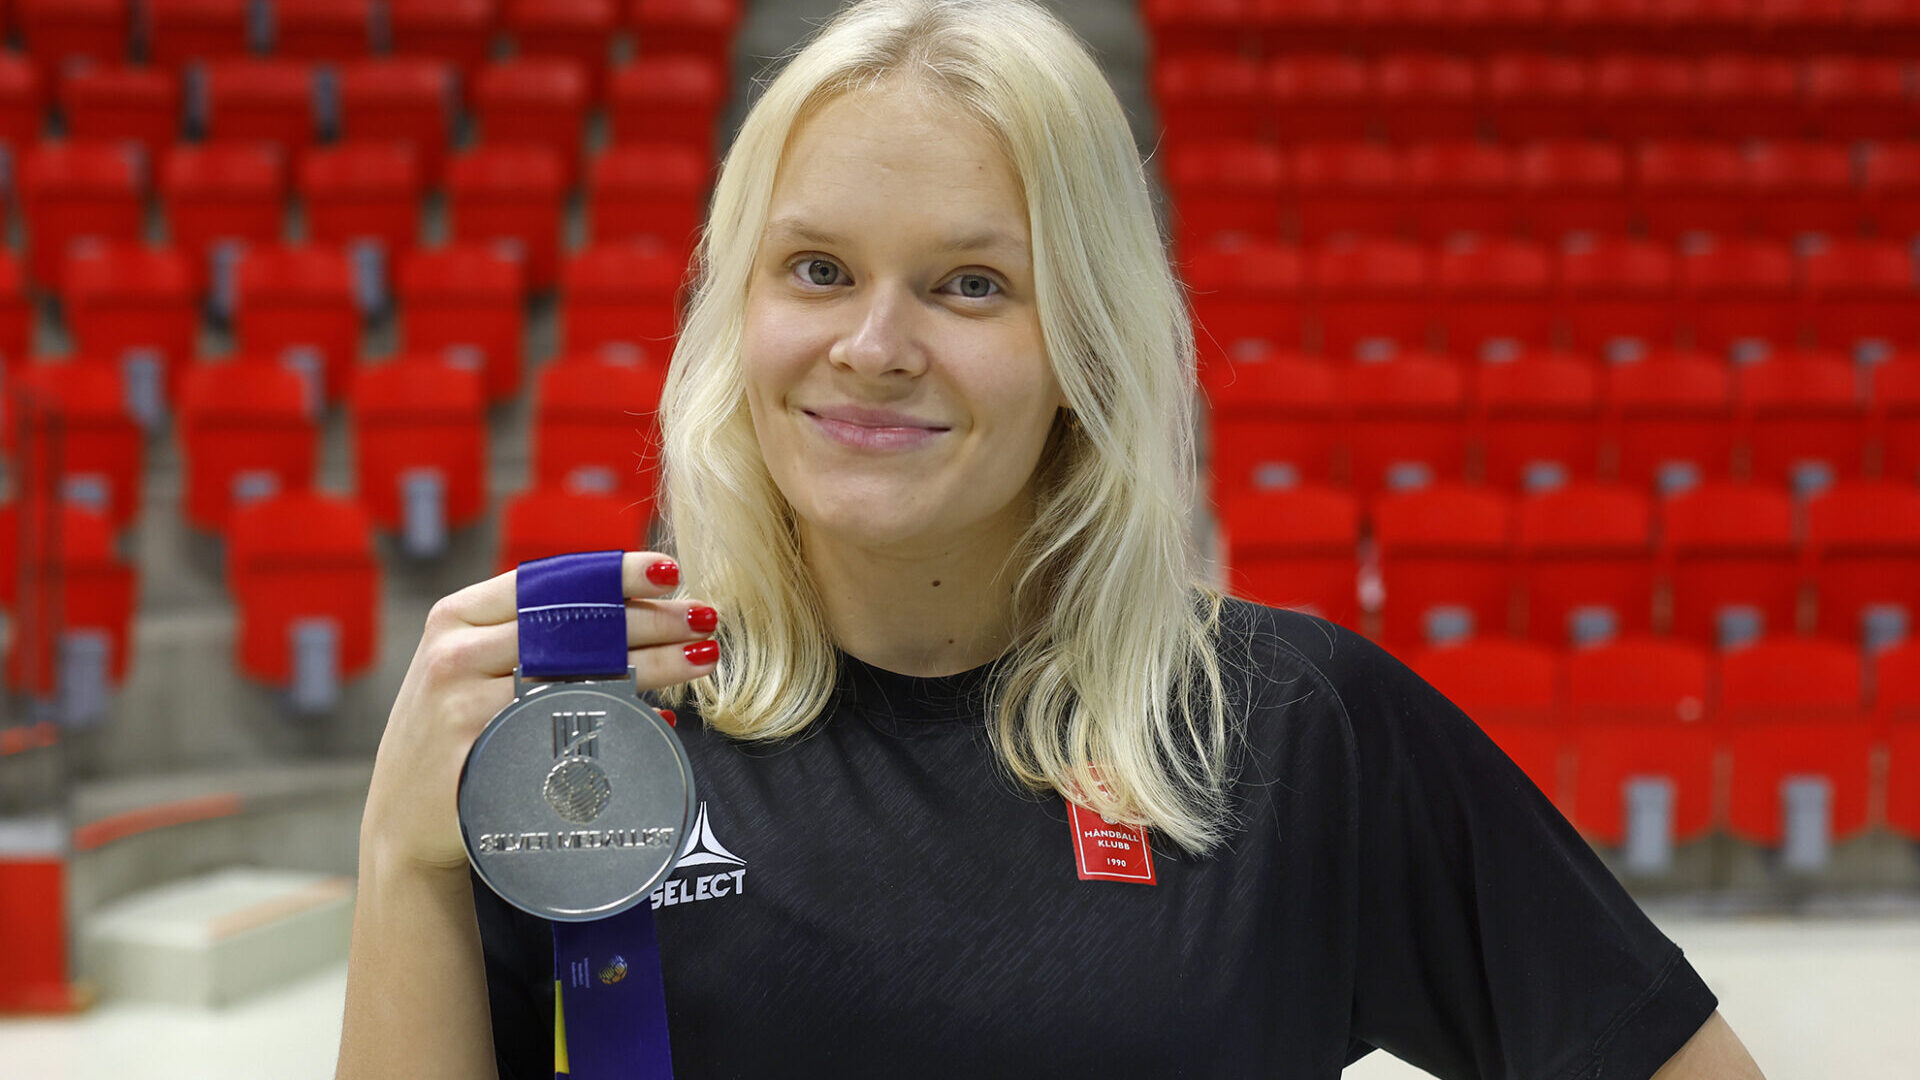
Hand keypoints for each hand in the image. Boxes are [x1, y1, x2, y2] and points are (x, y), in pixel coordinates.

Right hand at [361, 552, 717, 873]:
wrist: (404, 823)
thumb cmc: (459, 735)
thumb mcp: (473, 668)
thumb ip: (529, 635)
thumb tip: (632, 607)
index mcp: (458, 617)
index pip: (548, 581)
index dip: (614, 573)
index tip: (670, 572)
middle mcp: (455, 650)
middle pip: (572, 624)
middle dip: (650, 618)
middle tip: (706, 616)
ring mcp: (461, 701)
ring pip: (579, 673)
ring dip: (652, 664)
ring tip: (703, 658)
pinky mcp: (477, 751)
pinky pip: (567, 729)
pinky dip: (622, 721)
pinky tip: (661, 719)